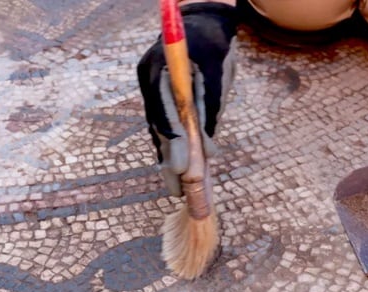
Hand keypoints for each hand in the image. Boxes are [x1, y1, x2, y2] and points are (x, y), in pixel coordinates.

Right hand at [137, 2, 237, 194]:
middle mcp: (149, 82)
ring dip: (171, 161)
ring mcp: (153, 92)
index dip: (173, 143)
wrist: (204, 24)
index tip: (181, 169)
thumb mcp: (218, 72)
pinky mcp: (161, 100)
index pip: (163, 113)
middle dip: (170, 162)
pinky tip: (179, 173)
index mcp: (158, 70)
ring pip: (162, 132)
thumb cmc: (214, 44)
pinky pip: (167, 128)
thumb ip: (210, 109)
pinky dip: (175, 149)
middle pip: (159, 129)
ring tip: (178, 190)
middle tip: (178, 191)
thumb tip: (208, 152)